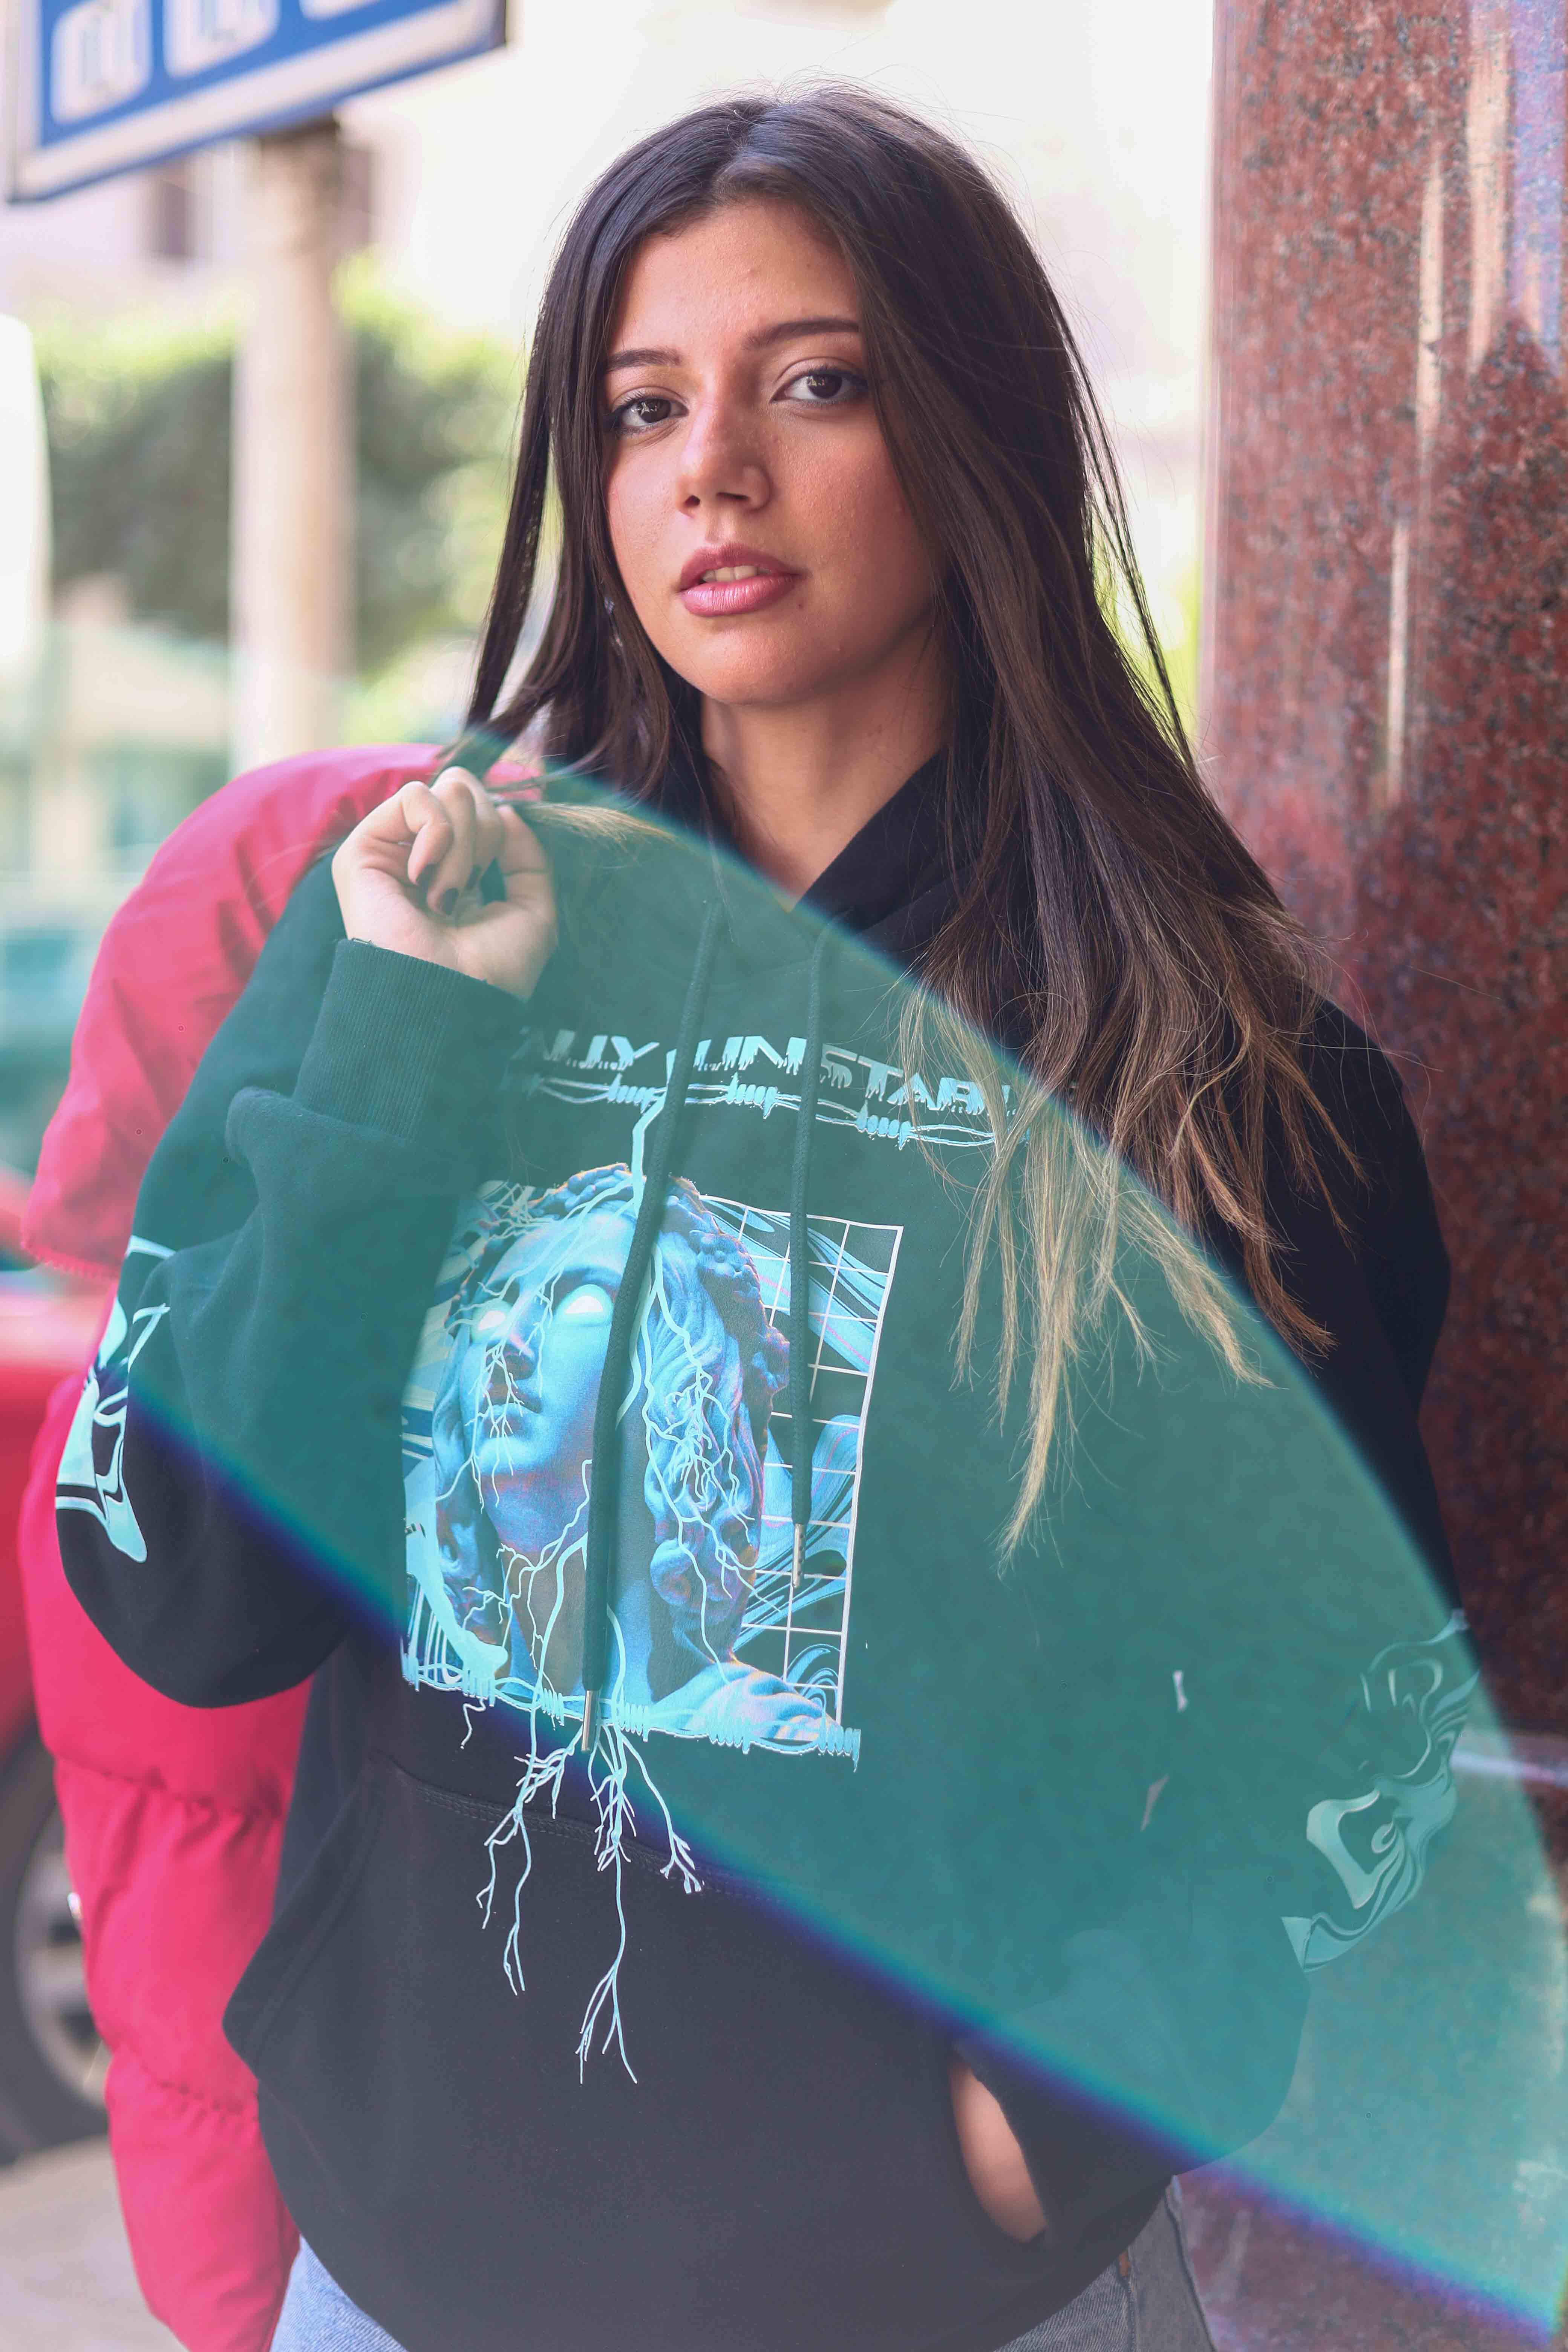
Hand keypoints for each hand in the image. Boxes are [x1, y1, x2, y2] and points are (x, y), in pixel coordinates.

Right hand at [331, 768, 555, 1000]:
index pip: (481, 803)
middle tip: (468, 888)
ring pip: (446, 790)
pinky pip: (415, 797)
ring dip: (463, 847)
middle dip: (485, 835)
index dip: (500, 830)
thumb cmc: (492, 969)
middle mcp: (422, 855)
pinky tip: (424, 879)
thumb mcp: (533, 910)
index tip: (491, 880)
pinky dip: (438, 835)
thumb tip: (506, 810)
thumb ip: (528, 857)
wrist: (453, 998)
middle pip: (465, 786)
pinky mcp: (362, 849)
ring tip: (445, 896)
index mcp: (457, 868)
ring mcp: (391, 850)